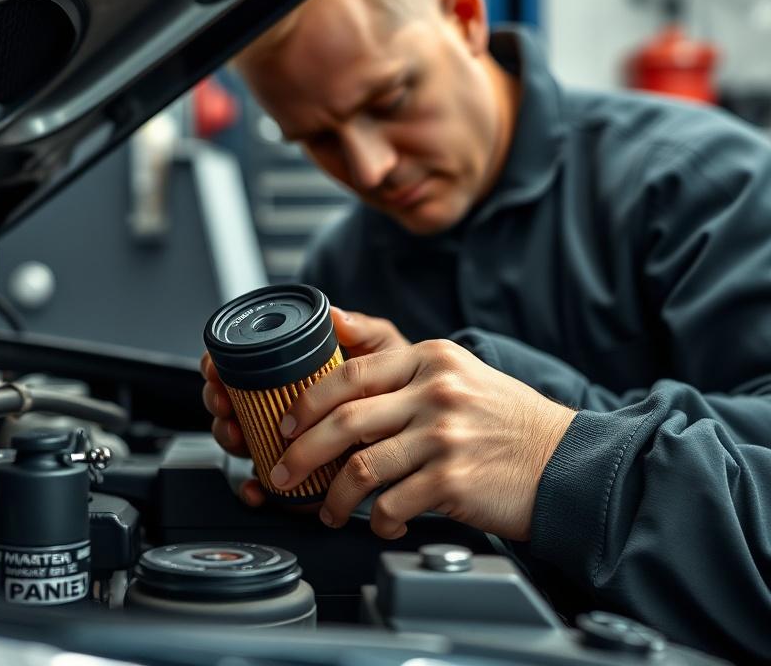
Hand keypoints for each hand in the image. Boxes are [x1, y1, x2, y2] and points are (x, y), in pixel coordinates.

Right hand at [200, 306, 409, 506]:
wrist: (422, 428)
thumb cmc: (399, 387)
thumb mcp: (384, 354)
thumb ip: (362, 332)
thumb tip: (335, 314)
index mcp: (293, 374)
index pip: (241, 365)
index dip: (219, 366)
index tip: (216, 369)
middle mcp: (282, 406)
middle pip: (230, 403)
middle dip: (218, 403)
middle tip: (225, 404)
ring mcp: (285, 441)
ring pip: (239, 441)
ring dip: (230, 440)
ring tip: (239, 436)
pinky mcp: (295, 476)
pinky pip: (264, 485)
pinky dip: (253, 487)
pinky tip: (256, 488)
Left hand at [268, 339, 574, 540]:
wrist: (564, 461)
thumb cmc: (503, 420)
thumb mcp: (455, 371)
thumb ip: (399, 361)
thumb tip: (336, 325)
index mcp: (430, 359)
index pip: (350, 374)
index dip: (306, 403)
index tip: (285, 426)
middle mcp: (435, 391)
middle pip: (344, 421)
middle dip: (301, 453)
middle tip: (283, 473)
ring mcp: (444, 436)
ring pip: (359, 469)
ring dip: (332, 498)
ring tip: (327, 510)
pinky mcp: (452, 480)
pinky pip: (389, 505)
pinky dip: (375, 521)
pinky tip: (379, 522)